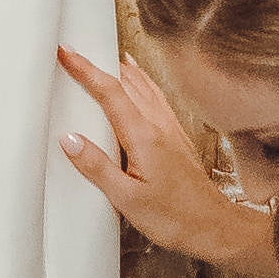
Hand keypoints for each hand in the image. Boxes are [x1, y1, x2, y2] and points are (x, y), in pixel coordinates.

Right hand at [56, 44, 278, 277]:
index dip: (86, 70)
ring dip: (119, 69)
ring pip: (142, 86)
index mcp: (143, 136)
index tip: (65, 52)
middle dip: (98, 64)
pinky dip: (140, 80)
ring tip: (99, 55)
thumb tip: (69, 138)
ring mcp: (170, 128)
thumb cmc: (172, 217)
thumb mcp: (127, 199)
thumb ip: (97, 167)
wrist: (213, 226)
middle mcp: (158, 125)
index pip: (110, 93)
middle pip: (126, 83)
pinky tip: (137, 77)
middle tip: (73, 52)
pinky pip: (155, 96)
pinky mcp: (176, 136)